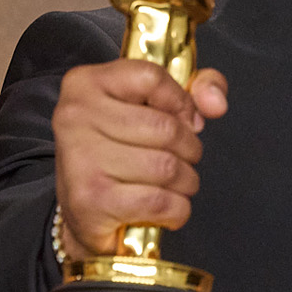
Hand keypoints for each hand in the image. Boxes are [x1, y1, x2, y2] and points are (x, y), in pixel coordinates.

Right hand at [51, 61, 228, 258]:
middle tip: (180, 160)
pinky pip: (160, 201)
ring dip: (185, 182)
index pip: (151, 77)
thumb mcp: (153, 106)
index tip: (183, 120)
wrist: (85, 214)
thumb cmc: (120, 154)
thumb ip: (196, 88)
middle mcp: (75, 117)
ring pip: (167, 167)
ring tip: (173, 186)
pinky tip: (166, 208)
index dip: (181, 102)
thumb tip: (216, 103)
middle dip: (189, 150)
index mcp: (86, 83)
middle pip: (166, 128)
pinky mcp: (90, 200)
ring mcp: (80, 159)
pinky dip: (176, 209)